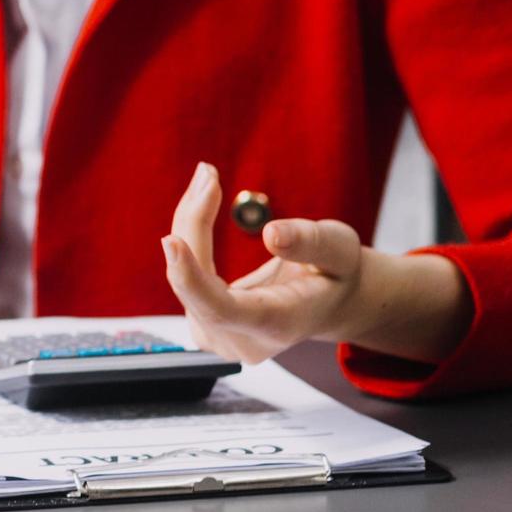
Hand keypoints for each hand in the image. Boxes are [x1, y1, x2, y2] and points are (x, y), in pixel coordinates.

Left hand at [161, 162, 470, 364]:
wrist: (328, 302)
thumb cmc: (337, 273)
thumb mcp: (341, 250)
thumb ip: (311, 243)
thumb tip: (270, 233)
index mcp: (276, 325)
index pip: (222, 309)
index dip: (191, 278)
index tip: (171, 240)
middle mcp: (239, 339)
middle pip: (195, 282)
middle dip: (194, 222)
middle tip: (207, 172)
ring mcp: (216, 334)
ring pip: (183, 274)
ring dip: (190, 220)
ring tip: (208, 176)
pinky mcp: (203, 318)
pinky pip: (184, 272)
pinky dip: (190, 231)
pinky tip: (202, 198)